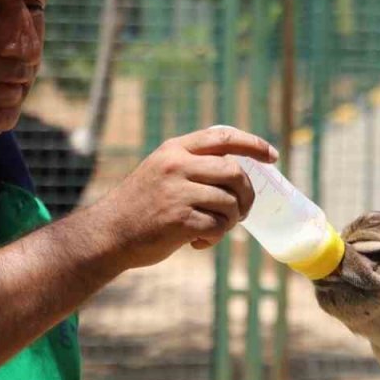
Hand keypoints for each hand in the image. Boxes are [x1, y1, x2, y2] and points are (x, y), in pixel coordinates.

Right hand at [89, 127, 278, 269]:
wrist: (107, 234)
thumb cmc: (139, 207)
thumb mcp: (160, 171)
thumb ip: (191, 166)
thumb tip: (236, 173)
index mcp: (174, 150)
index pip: (222, 137)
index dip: (252, 144)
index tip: (272, 156)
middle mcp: (177, 166)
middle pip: (234, 172)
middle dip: (246, 195)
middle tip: (241, 212)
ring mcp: (177, 192)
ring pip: (229, 203)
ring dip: (229, 221)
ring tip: (213, 229)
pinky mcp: (179, 220)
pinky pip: (217, 227)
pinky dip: (214, 238)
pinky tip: (197, 242)